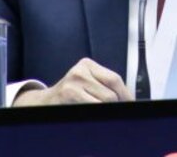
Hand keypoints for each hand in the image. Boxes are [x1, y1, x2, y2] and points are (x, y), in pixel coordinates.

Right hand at [12, 58, 132, 105]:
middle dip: (116, 104)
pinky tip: (89, 112)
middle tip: (115, 110)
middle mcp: (80, 70)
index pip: (115, 78)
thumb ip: (104, 85)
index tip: (131, 103)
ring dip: (105, 110)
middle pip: (111, 91)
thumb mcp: (86, 82)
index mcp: (87, 64)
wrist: (45, 103)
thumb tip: (127, 98)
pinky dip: (96, 113)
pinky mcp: (69, 94)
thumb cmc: (70, 94)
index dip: (126, 94)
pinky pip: (93, 107)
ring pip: (104, 101)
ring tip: (97, 110)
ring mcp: (74, 82)